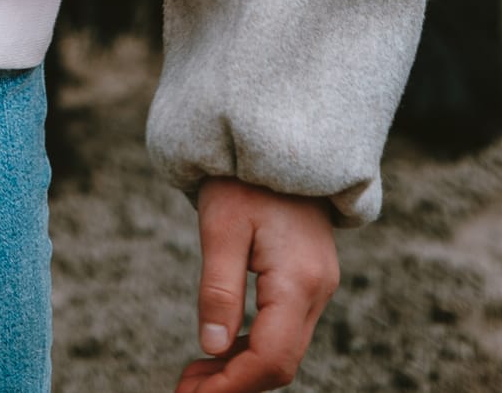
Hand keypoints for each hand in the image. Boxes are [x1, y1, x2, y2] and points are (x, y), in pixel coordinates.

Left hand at [172, 178, 339, 392]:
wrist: (276, 134)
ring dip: (239, 370)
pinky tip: (219, 351)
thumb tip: (212, 348)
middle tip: (184, 391)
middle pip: (279, 362)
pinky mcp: (307, 279)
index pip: (271, 357)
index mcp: (299, 280)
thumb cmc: (244, 175)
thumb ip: (219, 288)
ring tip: (193, 377)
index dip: (232, 385)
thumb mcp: (221, 225)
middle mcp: (317, 290)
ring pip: (282, 349)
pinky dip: (251, 347)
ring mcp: (316, 286)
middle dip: (233, 385)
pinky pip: (282, 329)